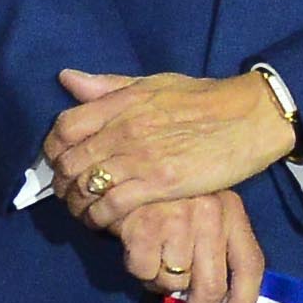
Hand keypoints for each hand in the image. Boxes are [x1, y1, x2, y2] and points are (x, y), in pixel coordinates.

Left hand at [46, 64, 295, 219]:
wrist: (249, 116)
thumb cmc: (204, 98)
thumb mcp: (153, 83)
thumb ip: (109, 86)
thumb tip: (67, 79)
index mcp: (121, 103)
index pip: (65, 127)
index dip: (52, 150)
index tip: (57, 162)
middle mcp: (124, 129)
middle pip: (70, 163)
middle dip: (61, 184)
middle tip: (67, 195)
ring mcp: (140, 157)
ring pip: (86, 188)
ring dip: (77, 206)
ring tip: (82, 213)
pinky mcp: (160, 183)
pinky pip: (112, 206)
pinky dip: (98, 219)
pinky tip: (102, 224)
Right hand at [114, 178, 270, 302]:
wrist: (124, 164)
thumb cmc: (168, 195)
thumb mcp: (205, 209)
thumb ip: (217, 247)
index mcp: (231, 210)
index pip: (249, 264)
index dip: (245, 302)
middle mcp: (210, 214)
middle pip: (211, 286)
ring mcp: (177, 220)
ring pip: (174, 282)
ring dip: (161, 284)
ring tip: (154, 260)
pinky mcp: (144, 226)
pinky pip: (145, 273)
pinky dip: (139, 270)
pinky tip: (137, 250)